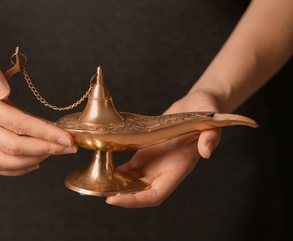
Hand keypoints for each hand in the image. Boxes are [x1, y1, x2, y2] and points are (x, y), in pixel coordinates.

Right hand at [0, 47, 76, 175]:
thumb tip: (5, 91)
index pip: (17, 123)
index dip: (45, 132)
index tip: (67, 137)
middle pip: (13, 146)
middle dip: (46, 149)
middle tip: (70, 147)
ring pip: (3, 161)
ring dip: (33, 160)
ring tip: (55, 152)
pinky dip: (15, 169)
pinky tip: (34, 162)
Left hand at [106, 91, 221, 207]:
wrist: (196, 106)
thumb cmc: (205, 114)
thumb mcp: (211, 123)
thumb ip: (210, 138)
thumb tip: (207, 152)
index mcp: (178, 168)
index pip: (156, 194)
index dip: (136, 200)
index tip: (115, 199)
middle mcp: (164, 170)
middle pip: (140, 193)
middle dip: (120, 196)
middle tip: (97, 191)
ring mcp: (154, 163)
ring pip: (132, 182)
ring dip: (116, 185)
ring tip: (95, 182)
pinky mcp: (146, 153)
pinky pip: (129, 168)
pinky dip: (116, 171)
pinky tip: (101, 166)